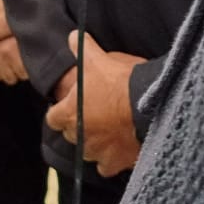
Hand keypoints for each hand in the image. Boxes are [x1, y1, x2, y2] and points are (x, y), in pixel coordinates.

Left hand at [44, 32, 141, 176]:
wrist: (151, 104)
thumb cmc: (120, 81)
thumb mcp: (98, 59)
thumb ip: (82, 49)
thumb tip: (72, 36)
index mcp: (69, 112)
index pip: (53, 118)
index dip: (61, 111)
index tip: (72, 105)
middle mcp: (79, 135)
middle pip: (71, 134)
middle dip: (79, 126)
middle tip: (94, 115)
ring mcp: (97, 151)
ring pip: (88, 151)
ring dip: (94, 143)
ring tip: (108, 131)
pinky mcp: (116, 163)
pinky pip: (106, 167)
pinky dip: (111, 160)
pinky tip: (119, 149)